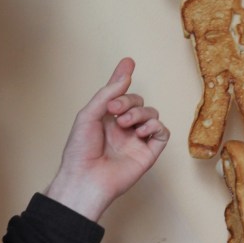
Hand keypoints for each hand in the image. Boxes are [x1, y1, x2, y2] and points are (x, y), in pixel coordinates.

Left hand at [45, 58, 169, 221]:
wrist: (85, 179)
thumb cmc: (80, 150)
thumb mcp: (89, 114)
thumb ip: (109, 92)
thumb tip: (126, 69)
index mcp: (108, 118)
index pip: (121, 94)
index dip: (124, 80)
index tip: (129, 63)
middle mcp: (123, 128)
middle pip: (139, 102)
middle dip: (129, 101)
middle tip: (114, 111)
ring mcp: (136, 140)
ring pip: (152, 114)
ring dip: (140, 113)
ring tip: (125, 124)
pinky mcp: (148, 153)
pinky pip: (162, 133)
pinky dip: (155, 126)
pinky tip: (140, 132)